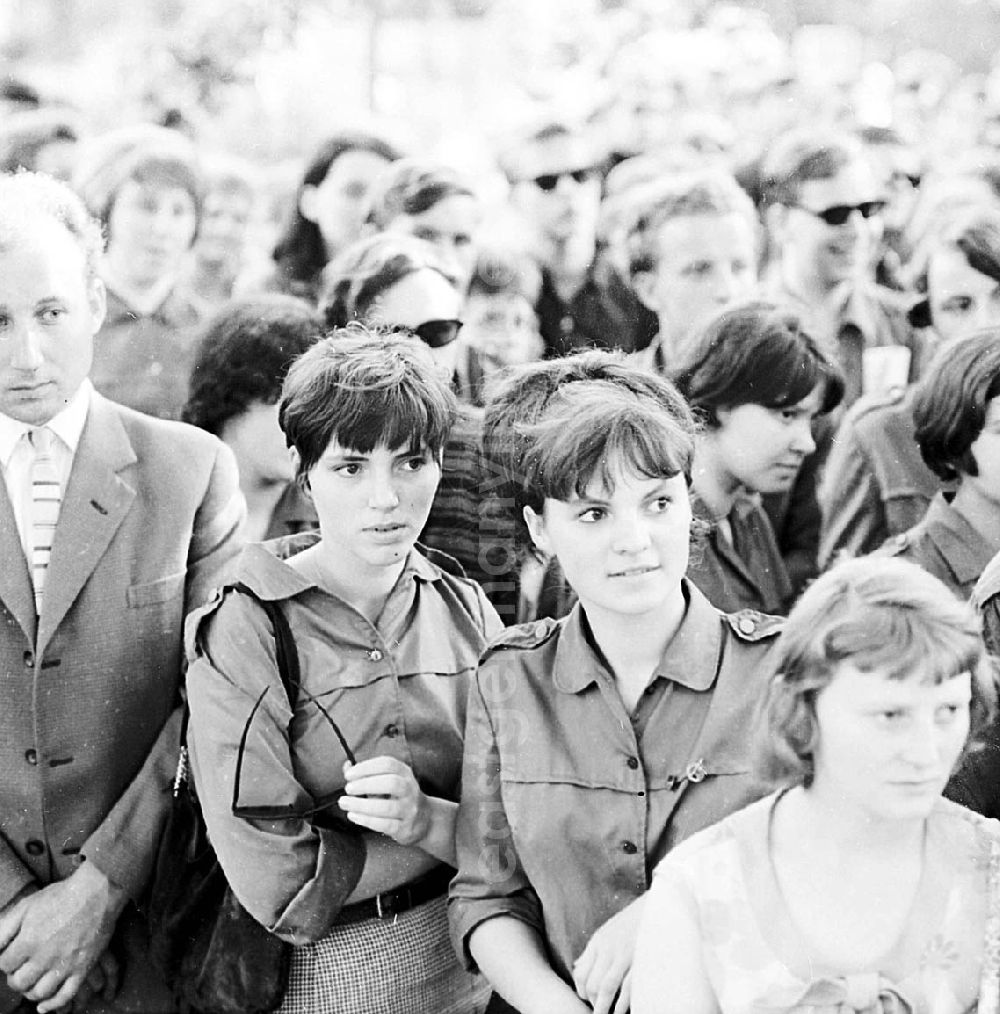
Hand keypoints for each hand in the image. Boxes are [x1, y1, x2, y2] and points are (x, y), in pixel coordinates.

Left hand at [0, 863, 126, 1012]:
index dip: (6, 961)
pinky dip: (52, 1005)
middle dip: (15, 978)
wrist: (98, 891)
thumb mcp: (27, 905)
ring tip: (32, 983)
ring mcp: (65, 965)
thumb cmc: (61, 896)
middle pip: (19, 982)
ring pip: (39, 993)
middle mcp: (45, 958)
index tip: (13, 955)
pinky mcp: (83, 968)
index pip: (5, 965)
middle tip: (21, 970)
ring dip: (30, 991)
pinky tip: (44, 1006)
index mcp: (28, 942)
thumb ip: (4, 928)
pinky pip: (65, 995)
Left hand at [338, 756, 431, 845]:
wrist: (425, 821)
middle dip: (366, 784)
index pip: (388, 764)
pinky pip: (385, 824)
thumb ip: (366, 774)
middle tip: (348, 788)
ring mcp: (409, 809)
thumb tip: (347, 766)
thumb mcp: (388, 782)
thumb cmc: (400, 798)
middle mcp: (409, 789)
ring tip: (345, 803)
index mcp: (405, 773)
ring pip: (387, 807)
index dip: (367, 767)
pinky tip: (354, 816)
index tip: (349, 774)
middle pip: (391, 783)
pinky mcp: (405, 828)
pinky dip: (366, 820)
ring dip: (362, 805)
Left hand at [572, 896, 646, 1013]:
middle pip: (593, 983)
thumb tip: (577, 967)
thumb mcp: (607, 932)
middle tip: (598, 1010)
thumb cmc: (631, 922)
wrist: (655, 906)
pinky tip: (621, 1011)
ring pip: (607, 987)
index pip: (581, 973)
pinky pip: (627, 987)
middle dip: (593, 1002)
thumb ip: (592, 950)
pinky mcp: (641, 960)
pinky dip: (622, 1003)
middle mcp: (609, 948)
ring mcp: (625, 955)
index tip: (586, 999)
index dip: (581, 991)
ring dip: (604, 1007)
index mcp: (599, 942)